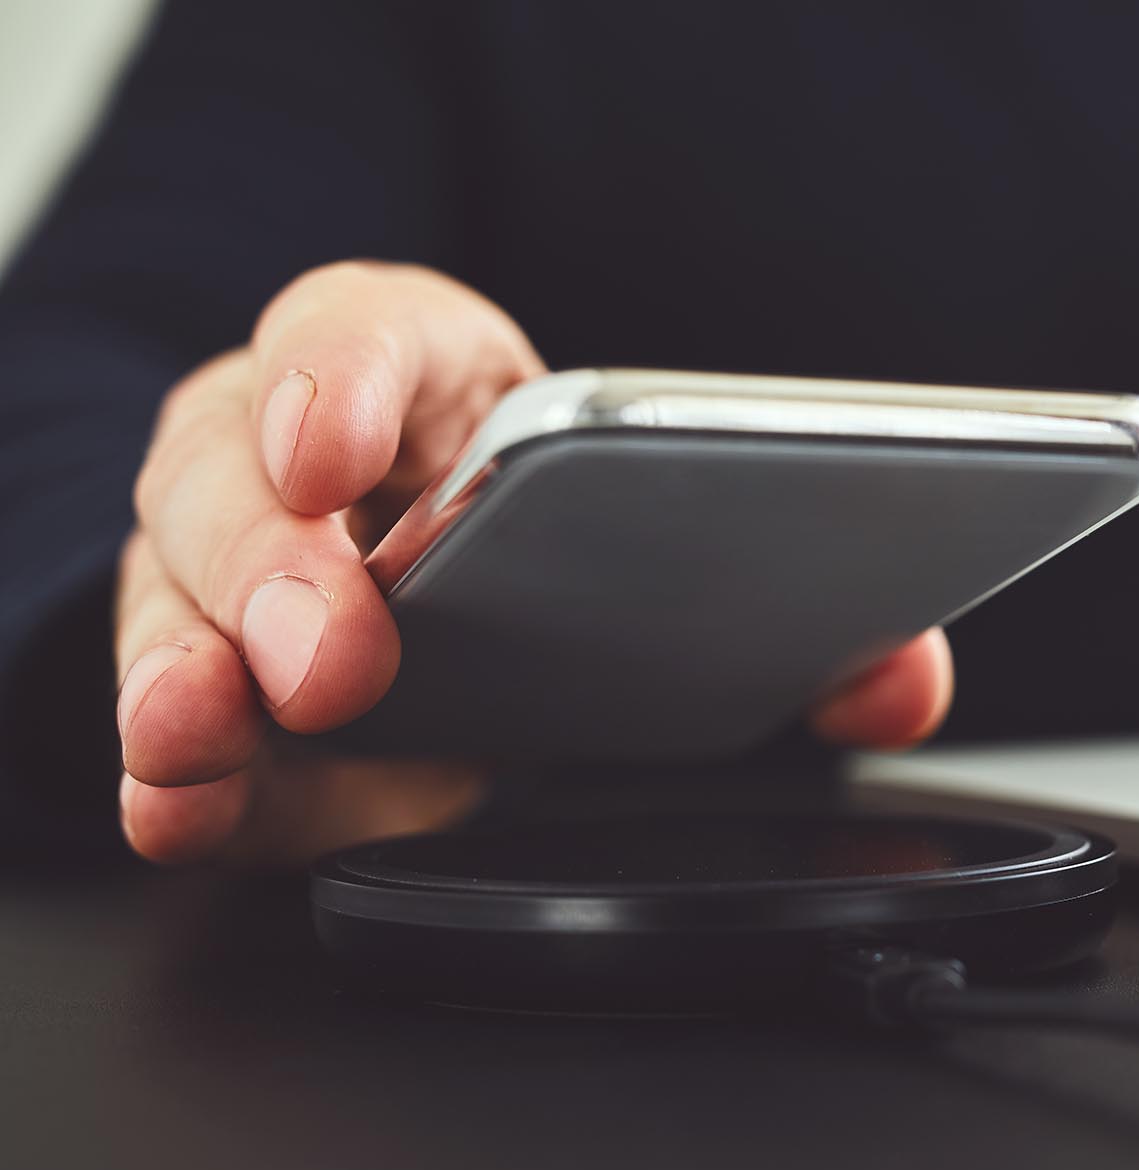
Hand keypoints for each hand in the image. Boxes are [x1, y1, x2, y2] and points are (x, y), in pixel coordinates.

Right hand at [115, 262, 952, 865]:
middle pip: (245, 474)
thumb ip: (801, 609)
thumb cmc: (568, 531)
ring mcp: (246, 581)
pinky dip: (178, 777)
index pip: (364, 333)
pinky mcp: (231, 699)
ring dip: (191, 667)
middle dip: (280, 564)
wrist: (491, 576)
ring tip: (211, 727)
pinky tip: (179, 805)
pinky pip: (181, 735)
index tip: (342, 443)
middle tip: (338, 655)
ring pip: (178, 597)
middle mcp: (308, 464)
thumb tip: (898, 681)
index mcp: (437, 381)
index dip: (344, 377)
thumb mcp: (672, 537)